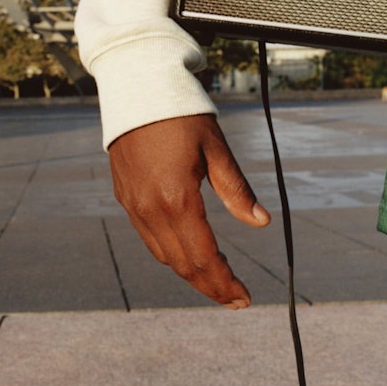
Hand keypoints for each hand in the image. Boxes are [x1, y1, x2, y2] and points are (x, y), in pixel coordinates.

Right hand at [108, 114, 270, 307]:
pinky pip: (148, 237)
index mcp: (177, 199)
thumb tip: (262, 222)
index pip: (204, 257)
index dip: (225, 283)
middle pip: (182, 264)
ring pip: (163, 255)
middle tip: (235, 298)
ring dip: (190, 272)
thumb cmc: (183, 114)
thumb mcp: (216, 149)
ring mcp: (133, 205)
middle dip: (210, 286)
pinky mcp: (125, 196)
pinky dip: (171, 252)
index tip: (245, 298)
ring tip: (216, 280)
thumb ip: (236, 189)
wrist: (137, 87)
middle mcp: (150, 209)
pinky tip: (187, 251)